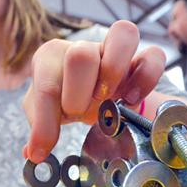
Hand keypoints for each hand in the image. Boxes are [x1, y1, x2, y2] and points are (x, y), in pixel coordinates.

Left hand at [23, 20, 165, 162]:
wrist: (90, 96)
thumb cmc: (65, 99)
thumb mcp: (43, 112)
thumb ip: (39, 126)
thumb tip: (33, 152)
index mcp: (50, 56)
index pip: (46, 84)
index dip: (46, 121)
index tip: (44, 148)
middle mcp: (81, 45)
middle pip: (81, 54)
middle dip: (79, 94)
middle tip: (79, 112)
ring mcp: (112, 49)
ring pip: (123, 33)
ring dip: (114, 73)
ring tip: (108, 99)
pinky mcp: (140, 58)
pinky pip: (154, 55)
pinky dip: (145, 78)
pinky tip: (131, 99)